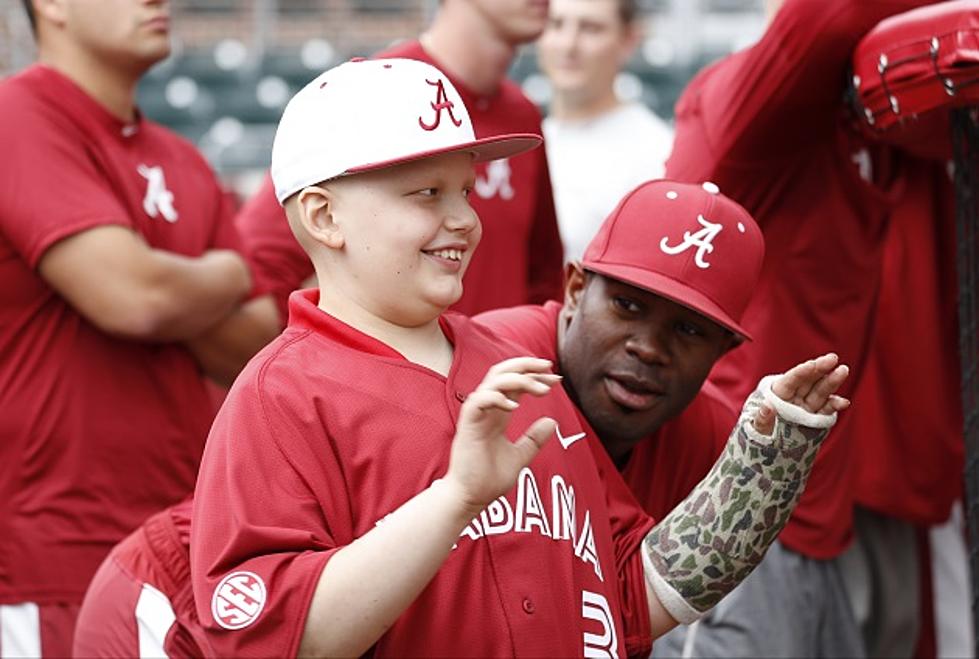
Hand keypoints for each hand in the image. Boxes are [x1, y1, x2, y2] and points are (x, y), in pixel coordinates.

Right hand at [443, 357, 558, 514]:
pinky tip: (515, 406)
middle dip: (525, 364)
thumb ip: (534, 439)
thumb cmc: (488, 478)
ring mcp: (476, 415)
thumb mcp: (520, 456)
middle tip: (549, 366)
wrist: (470, 498)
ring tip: (540, 389)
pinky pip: (479, 400)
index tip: (556, 378)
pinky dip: (497, 398)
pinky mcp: (467, 425)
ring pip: (493, 381)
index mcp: (497, 413)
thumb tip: (553, 422)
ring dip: (518, 379)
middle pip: (502, 372)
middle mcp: (486, 409)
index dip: (535, 376)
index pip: (515, 383)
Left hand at [753, 353, 849, 434]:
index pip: (790, 380)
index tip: (813, 364)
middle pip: (808, 381)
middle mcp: (792, 398)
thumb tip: (766, 407)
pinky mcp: (814, 418)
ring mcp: (804, 407)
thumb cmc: (758, 438)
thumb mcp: (756, 429)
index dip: (802, 372)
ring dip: (831, 382)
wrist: (766, 455)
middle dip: (820, 369)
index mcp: (776, 395)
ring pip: (819, 391)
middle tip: (833, 358)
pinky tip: (844, 402)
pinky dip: (834, 405)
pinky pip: (825, 409)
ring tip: (843, 370)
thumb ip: (762, 419)